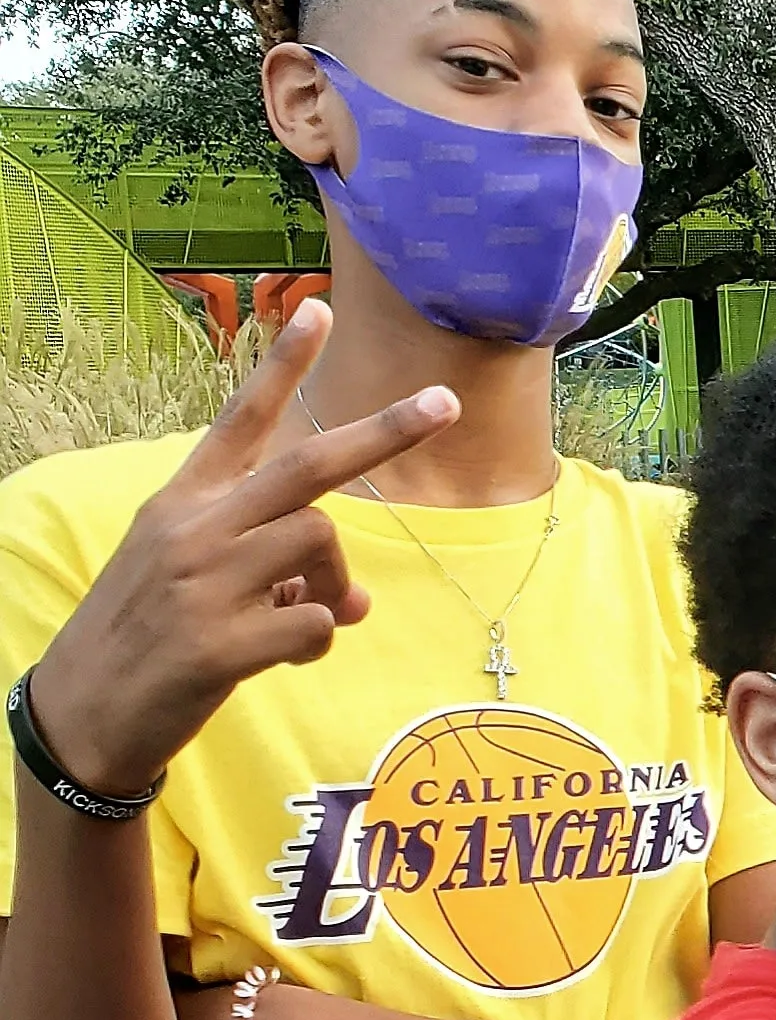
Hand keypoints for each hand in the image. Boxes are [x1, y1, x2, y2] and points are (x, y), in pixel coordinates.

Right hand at [18, 301, 454, 799]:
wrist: (85, 710)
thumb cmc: (149, 636)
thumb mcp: (198, 584)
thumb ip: (276, 573)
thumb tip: (355, 603)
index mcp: (185, 501)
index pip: (241, 419)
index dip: (282, 365)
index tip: (318, 309)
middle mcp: (195, 528)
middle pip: (308, 465)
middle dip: (384, 432)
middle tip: (445, 402)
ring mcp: (205, 582)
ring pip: (321, 546)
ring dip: (335, 588)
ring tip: (299, 618)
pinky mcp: (219, 642)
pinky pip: (316, 623)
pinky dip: (318, 641)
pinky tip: (284, 656)